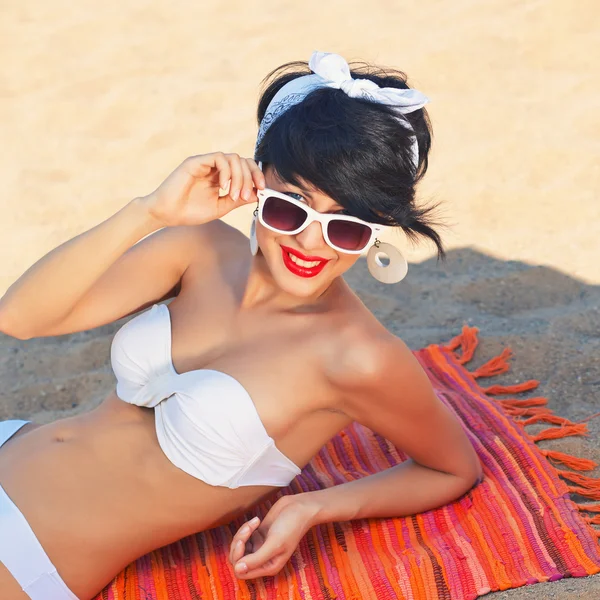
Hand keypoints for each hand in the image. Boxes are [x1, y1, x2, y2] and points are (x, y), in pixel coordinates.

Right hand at [139, 152, 264, 226]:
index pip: (245, 168)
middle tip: (246, 195)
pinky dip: (226, 172)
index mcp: (222, 176)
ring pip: (233, 158)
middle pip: (243, 161)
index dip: (256, 176)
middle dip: (250, 177)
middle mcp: (215, 167)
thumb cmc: (191, 212)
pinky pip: (219, 158)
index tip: (262, 190)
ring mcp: (206, 163)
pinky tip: (224, 187)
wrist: (167, 214)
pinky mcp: (196, 161)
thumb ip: (238, 199)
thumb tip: (258, 193)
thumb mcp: (221, 207)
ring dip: (239, 177)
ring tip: (233, 195)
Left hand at [228, 494, 320, 579]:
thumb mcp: (275, 544)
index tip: (243, 542)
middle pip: (238, 559)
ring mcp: (260, 547)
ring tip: (255, 522)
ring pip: (239, 546)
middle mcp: (263, 559)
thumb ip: (256, 559)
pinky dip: (246, 527)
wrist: (299, 507)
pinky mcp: (258, 535)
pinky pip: (244, 536)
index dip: (238, 558)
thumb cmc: (291, 526)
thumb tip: (237, 569)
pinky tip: (257, 520)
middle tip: (248, 529)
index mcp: (268, 566)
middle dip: (239, 542)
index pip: (242, 572)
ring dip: (242, 533)